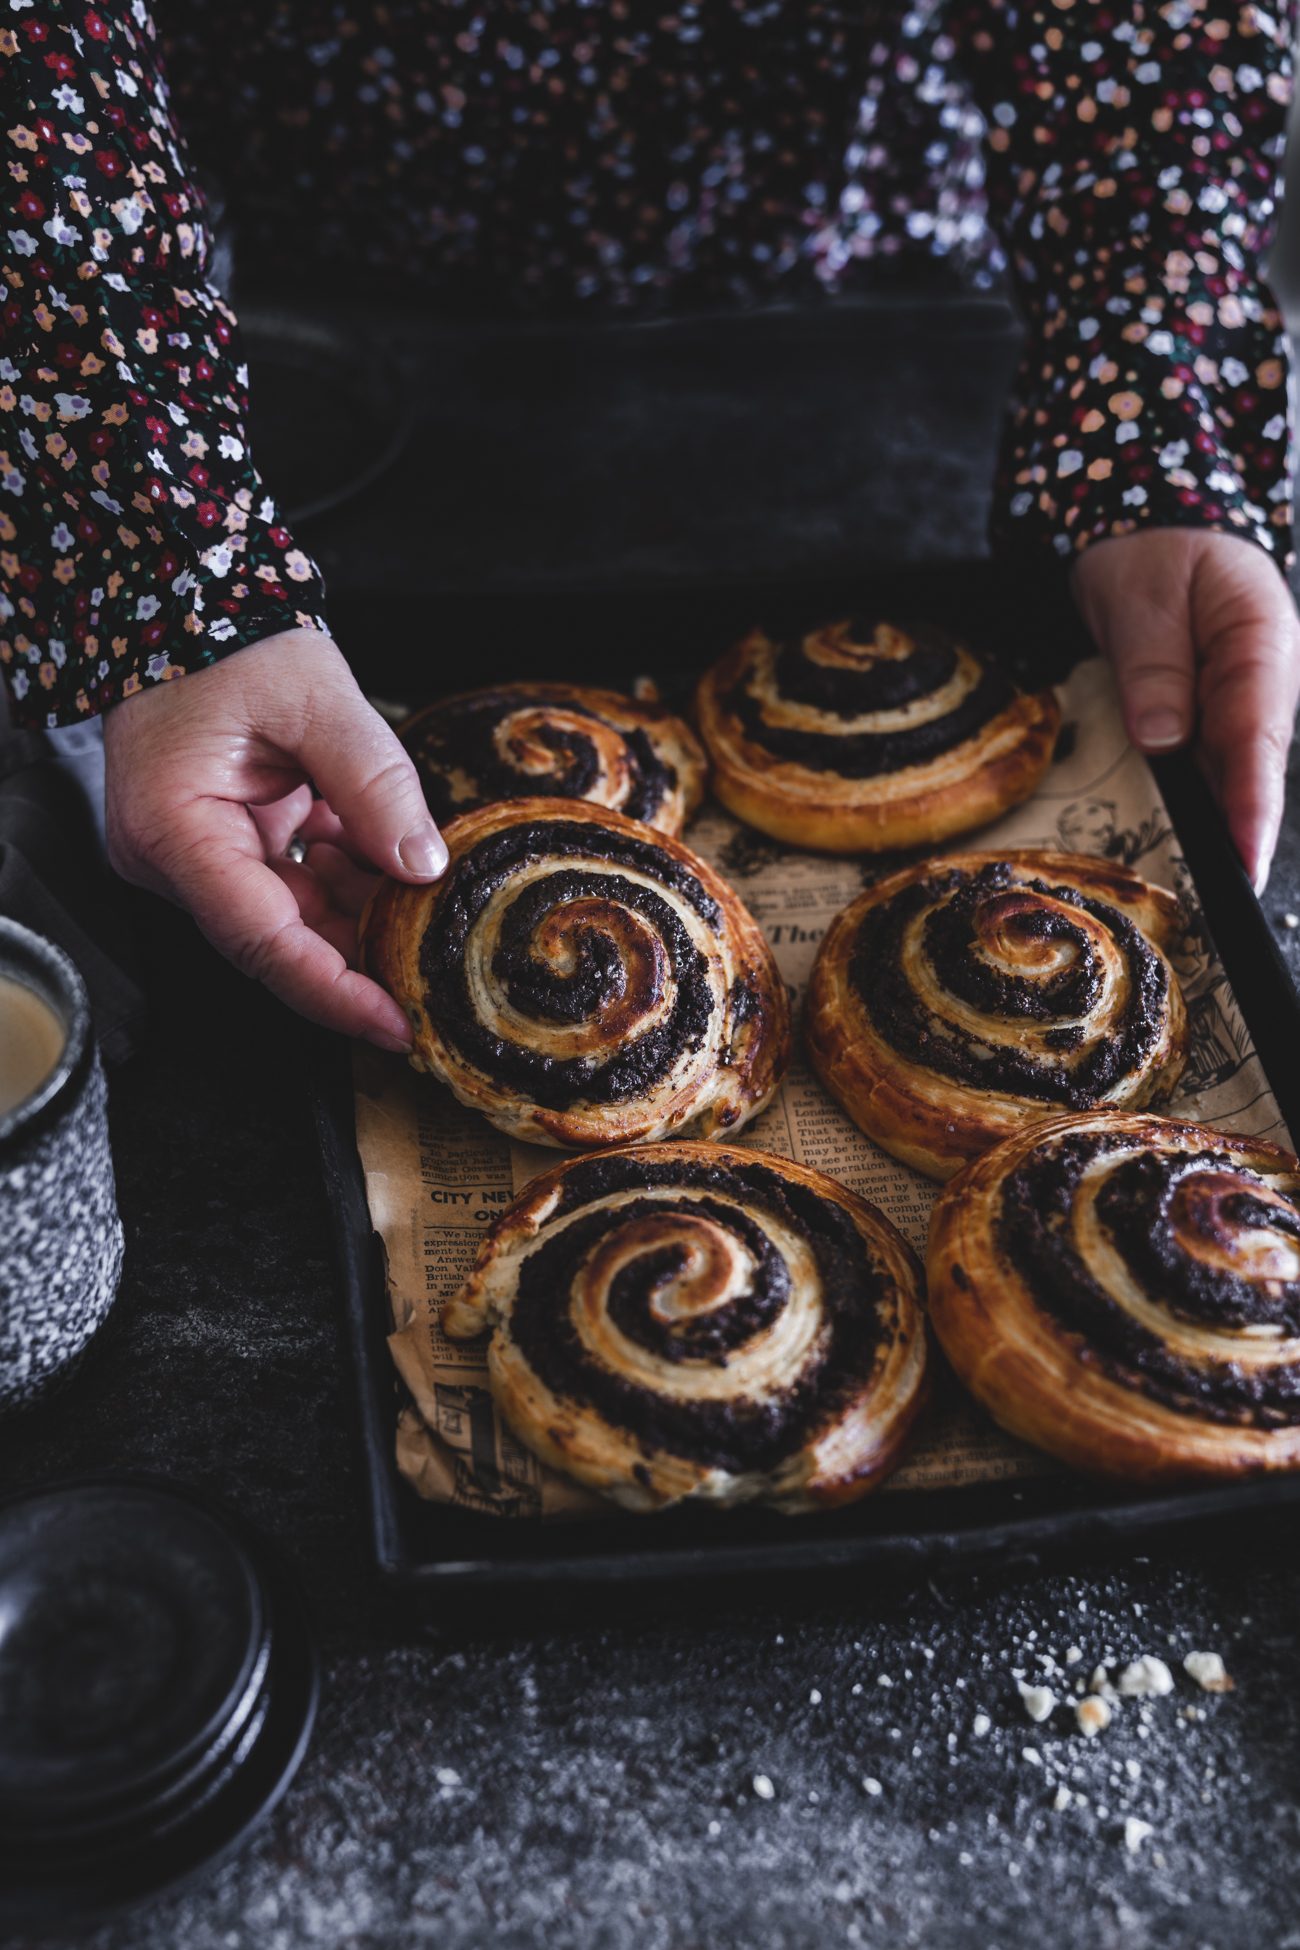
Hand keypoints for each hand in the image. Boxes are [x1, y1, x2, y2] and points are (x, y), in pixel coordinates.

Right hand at [103, 629, 446, 1049]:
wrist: (190, 600)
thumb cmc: (233, 639)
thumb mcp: (318, 697)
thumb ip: (374, 784)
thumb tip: (424, 866)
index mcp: (174, 831)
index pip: (260, 941)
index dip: (332, 992)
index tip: (394, 1024)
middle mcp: (173, 856)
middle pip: (277, 938)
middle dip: (359, 956)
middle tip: (435, 975)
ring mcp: (195, 852)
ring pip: (292, 914)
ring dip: (361, 913)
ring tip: (427, 908)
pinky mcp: (222, 839)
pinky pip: (292, 881)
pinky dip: (347, 877)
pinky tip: (394, 866)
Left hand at [1071, 528, 1299, 893]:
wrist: (1150, 529)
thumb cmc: (1152, 551)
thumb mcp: (1142, 597)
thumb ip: (1153, 665)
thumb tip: (1163, 737)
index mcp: (1261, 638)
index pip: (1258, 732)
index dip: (1252, 801)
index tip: (1246, 855)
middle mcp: (1265, 678)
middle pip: (1253, 764)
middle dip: (1245, 831)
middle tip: (1231, 898)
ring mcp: (1243, 699)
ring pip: (1231, 771)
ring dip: (1220, 824)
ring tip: (1213, 886)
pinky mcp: (1215, 715)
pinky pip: (1207, 764)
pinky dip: (1196, 800)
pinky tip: (1188, 843)